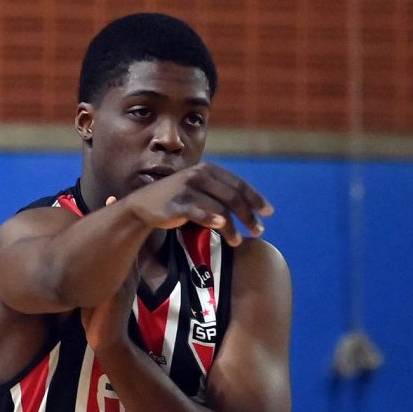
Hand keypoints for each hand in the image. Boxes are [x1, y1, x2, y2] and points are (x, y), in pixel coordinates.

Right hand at [130, 162, 272, 246]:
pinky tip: (222, 228)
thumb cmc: (178, 200)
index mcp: (209, 169)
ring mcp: (187, 188)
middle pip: (233, 197)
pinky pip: (198, 212)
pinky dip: (210, 219)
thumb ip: (221, 194)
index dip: (256, 198)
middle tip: (259, 231)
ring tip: (237, 242)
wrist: (144, 205)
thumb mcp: (201, 191)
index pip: (239, 184)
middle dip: (249, 216)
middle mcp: (199, 175)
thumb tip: (250, 207)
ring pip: (219, 208)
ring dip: (232, 227)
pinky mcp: (176, 203)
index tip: (269, 213)